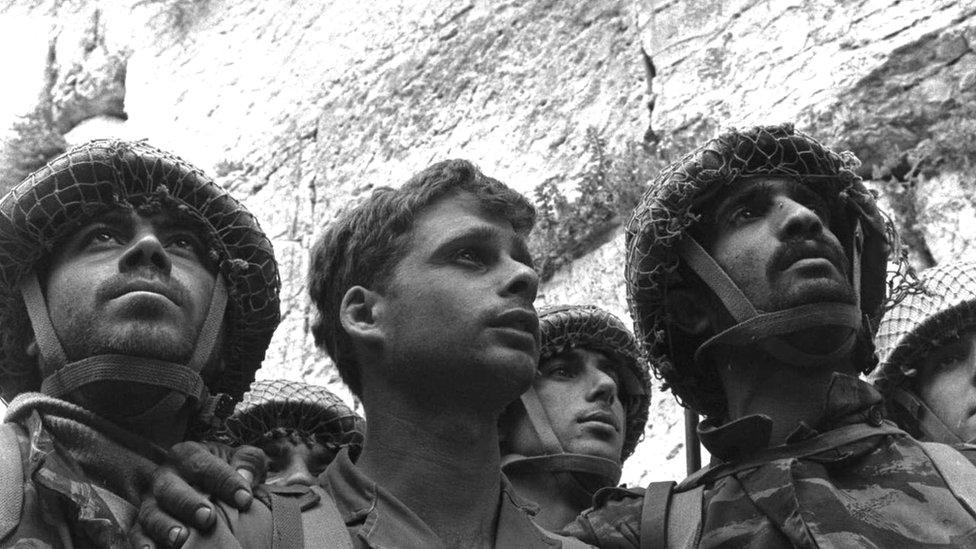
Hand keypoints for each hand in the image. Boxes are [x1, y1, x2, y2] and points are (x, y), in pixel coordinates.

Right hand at [128, 442, 268, 547]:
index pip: (203, 464)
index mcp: (187, 455)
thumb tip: (246, 476)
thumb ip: (248, 461)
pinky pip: (137, 534)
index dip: (225, 481)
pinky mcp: (142, 525)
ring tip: (181, 539)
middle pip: (171, 489)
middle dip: (188, 503)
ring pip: (151, 513)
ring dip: (165, 527)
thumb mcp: (240, 461)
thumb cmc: (227, 476)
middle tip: (208, 518)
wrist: (212, 492)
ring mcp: (151, 502)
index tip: (245, 499)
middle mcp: (164, 477)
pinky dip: (143, 543)